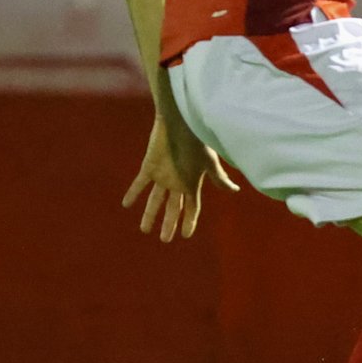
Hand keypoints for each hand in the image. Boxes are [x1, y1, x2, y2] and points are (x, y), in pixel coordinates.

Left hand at [123, 118, 238, 242]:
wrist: (180, 123)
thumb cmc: (197, 142)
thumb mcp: (209, 163)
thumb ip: (219, 178)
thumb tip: (235, 190)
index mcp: (191, 182)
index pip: (191, 207)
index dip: (189, 221)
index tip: (185, 235)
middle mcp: (176, 182)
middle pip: (172, 208)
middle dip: (169, 223)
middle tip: (165, 239)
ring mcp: (162, 175)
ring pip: (155, 200)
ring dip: (150, 214)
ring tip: (144, 229)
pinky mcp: (149, 166)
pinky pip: (139, 183)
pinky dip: (133, 193)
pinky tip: (126, 204)